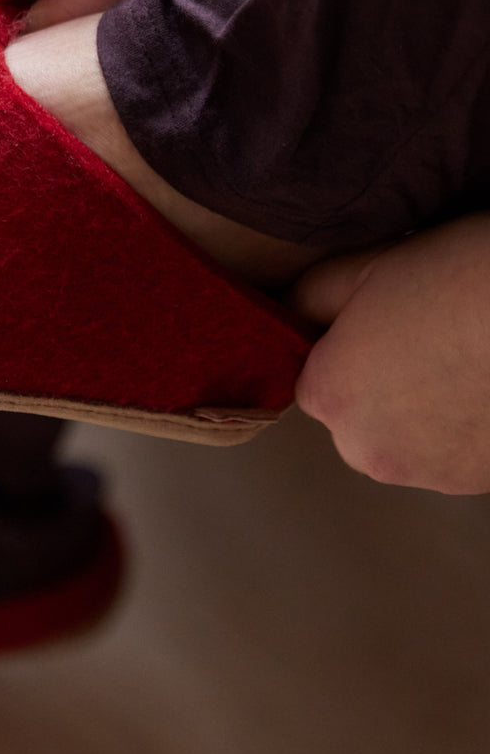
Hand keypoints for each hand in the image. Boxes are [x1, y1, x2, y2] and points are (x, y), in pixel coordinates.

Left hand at [292, 216, 489, 494]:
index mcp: (326, 397)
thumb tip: (284, 314)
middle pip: (360, 415)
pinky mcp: (482, 485)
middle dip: (384, 381)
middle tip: (431, 331)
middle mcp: (367, 451)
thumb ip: (307, 299)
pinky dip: (469, 426)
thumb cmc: (463, 276)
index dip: (347, 345)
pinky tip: (488, 381)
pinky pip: (458, 452)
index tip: (385, 317)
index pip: (315, 378)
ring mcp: (430, 475)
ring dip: (429, 407)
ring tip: (467, 355)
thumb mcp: (365, 267)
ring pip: (410, 437)